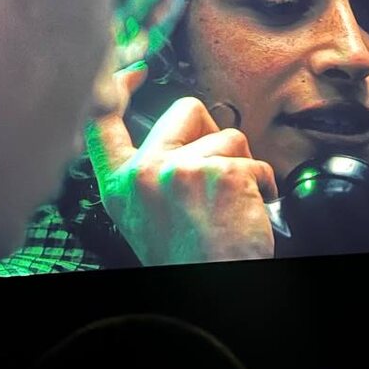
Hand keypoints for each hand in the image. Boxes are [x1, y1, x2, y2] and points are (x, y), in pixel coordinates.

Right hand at [85, 65, 277, 264]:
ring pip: (230, 137)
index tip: (134, 73)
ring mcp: (183, 170)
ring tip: (232, 205)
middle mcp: (145, 173)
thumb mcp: (146, 217)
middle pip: (184, 110)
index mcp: (120, 185)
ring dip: (241, 168)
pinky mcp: (223, 173)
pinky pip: (257, 163)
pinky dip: (264, 186)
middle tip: (216, 172)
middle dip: (211, 132)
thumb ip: (150, 175)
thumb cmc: (189, 262)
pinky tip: (250, 212)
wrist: (212, 296)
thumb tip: (179, 142)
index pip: (103, 120)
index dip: (118, 87)